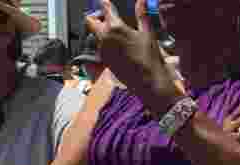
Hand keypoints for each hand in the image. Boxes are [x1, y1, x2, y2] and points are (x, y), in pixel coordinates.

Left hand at [86, 0, 181, 115]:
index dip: (106, 3)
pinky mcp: (103, 59)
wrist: (147, 81)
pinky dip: (106, 43)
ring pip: (95, 34)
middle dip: (97, 17)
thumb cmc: (149, 57)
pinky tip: (120, 48)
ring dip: (102, 31)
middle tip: (109, 19)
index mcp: (115, 27)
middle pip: (90, 20)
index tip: (106, 2)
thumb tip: (141, 1)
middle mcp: (104, 36)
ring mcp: (102, 49)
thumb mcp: (148, 33)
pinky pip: (100, 46)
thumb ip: (142, 15)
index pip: (105, 8)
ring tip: (118, 35)